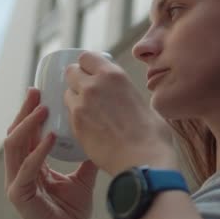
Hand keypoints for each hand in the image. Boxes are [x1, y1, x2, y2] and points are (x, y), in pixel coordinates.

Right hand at [4, 88, 97, 218]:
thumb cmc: (72, 211)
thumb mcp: (82, 177)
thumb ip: (86, 157)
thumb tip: (101, 134)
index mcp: (32, 164)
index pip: (27, 132)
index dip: (31, 112)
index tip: (41, 91)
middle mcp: (20, 170)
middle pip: (16, 133)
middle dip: (26, 111)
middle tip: (37, 91)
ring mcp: (16, 182)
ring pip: (14, 145)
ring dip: (28, 124)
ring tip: (43, 108)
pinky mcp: (19, 195)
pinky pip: (26, 168)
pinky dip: (38, 151)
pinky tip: (49, 137)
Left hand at [64, 51, 177, 175]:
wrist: (144, 161)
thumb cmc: (152, 136)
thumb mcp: (144, 103)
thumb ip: (128, 95)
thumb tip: (126, 99)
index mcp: (114, 75)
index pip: (86, 57)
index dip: (88, 65)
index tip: (92, 73)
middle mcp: (94, 85)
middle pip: (71, 72)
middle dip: (77, 80)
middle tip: (88, 92)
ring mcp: (81, 105)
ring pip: (67, 93)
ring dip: (75, 99)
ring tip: (89, 113)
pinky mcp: (75, 125)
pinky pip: (68, 114)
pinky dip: (75, 118)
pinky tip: (89, 128)